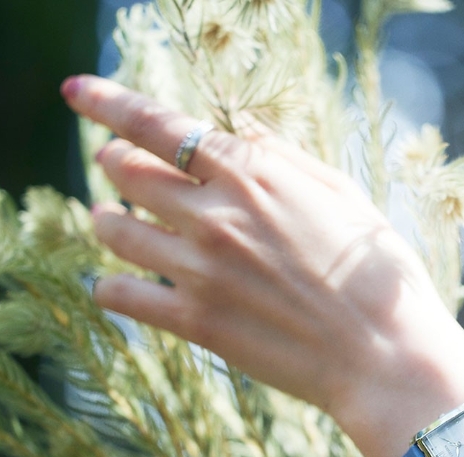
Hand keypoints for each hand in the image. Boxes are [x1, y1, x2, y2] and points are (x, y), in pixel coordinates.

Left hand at [61, 75, 463, 456]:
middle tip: (113, 165)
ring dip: (104, 218)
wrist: (385, 355)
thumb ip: (285, 159)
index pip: (160, 124)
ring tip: (106, 218)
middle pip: (128, 172)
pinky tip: (112, 283)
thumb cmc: (378, 273)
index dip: (110, 102)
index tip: (79, 93)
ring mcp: (201, 270)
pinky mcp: (197, 323)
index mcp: (255, 175)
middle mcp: (217, 215)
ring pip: (115, 231)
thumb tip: (242, 129)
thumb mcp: (344, 197)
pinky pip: (122, 295)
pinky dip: (109, 285)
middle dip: (113, 162)